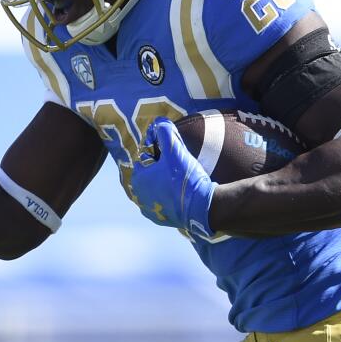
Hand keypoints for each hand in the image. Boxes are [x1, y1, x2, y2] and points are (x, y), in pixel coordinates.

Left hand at [130, 118, 216, 238]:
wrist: (202, 208)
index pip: (147, 153)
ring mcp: (150, 209)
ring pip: (157, 186)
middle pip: (152, 171)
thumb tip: (159, 122)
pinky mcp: (161, 219)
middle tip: (180, 160)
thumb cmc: (186, 178)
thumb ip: (165, 132)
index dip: (161, 146)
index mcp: (138, 178)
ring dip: (166, 179)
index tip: (174, 145)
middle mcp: (139, 196)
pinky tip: (182, 192)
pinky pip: (164, 201)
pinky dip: (170, 195)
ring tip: (182, 176)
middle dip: (163, 163)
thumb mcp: (175, 150)